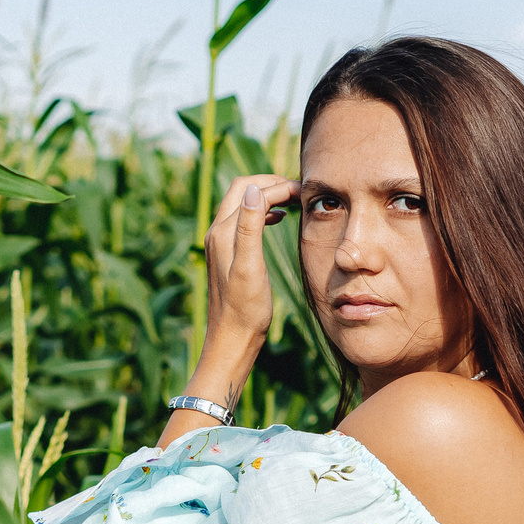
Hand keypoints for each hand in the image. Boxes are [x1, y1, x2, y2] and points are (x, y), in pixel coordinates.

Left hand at [199, 174, 300, 363]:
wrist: (231, 339)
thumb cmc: (245, 310)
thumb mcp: (250, 268)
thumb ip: (250, 227)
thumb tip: (255, 190)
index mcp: (222, 232)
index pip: (250, 189)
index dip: (278, 185)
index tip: (306, 194)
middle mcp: (217, 232)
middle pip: (243, 190)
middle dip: (272, 184)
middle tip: (301, 192)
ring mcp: (221, 242)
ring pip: (245, 203)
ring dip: (269, 196)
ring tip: (295, 201)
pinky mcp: (228, 253)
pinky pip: (245, 220)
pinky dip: (264, 211)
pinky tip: (280, 219)